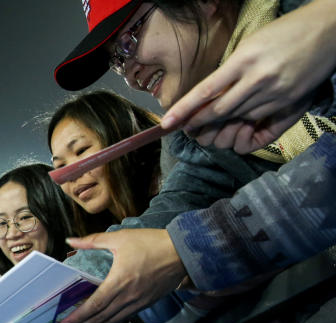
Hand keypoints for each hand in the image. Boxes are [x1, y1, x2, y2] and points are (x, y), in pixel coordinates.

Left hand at [60, 229, 186, 322]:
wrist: (185, 252)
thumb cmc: (152, 243)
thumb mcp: (120, 238)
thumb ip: (93, 241)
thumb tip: (70, 241)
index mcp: (118, 282)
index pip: (93, 305)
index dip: (77, 317)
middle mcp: (127, 297)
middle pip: (99, 318)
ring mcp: (138, 303)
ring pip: (111, 322)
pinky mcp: (146, 304)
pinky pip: (124, 319)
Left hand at [160, 0, 335, 153]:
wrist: (328, 29)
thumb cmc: (285, 32)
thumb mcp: (251, 45)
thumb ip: (230, 71)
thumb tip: (208, 96)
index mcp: (244, 59)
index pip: (206, 91)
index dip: (184, 110)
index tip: (167, 123)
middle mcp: (258, 78)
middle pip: (219, 111)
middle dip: (199, 123)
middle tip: (186, 129)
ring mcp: (275, 92)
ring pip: (238, 117)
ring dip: (222, 124)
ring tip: (211, 126)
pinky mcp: (289, 101)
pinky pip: (259, 120)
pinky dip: (245, 122)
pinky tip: (240, 120)